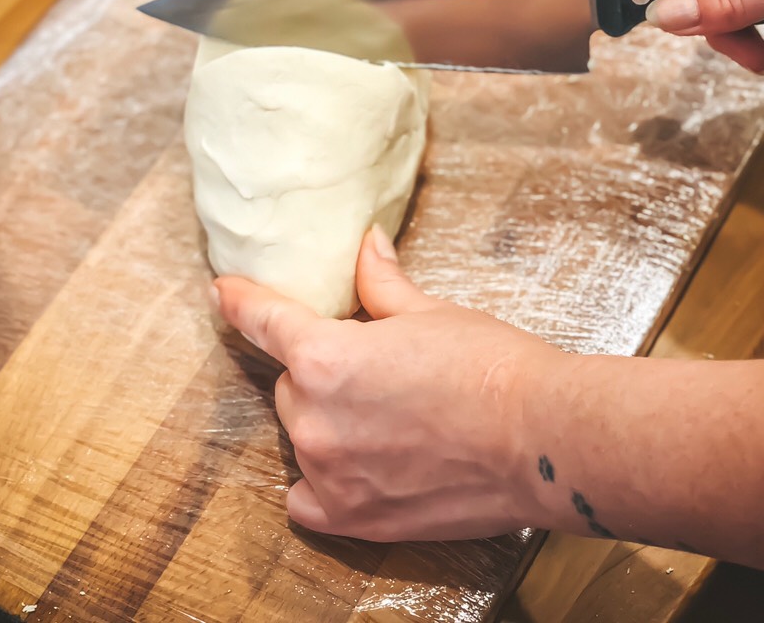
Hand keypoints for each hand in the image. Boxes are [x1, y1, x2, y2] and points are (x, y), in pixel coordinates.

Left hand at [212, 226, 559, 540]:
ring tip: (388, 417)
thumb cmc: (490, 367)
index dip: (239, 301)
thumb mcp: (429, 312)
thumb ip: (381, 283)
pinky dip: (321, 485)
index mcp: (325, 357)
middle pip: (291, 385)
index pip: (263, 320)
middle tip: (373, 369)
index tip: (223, 292)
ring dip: (328, 422)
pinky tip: (353, 469)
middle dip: (319, 372)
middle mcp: (314, 418)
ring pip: (303, 436)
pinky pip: (306, 501)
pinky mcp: (354, 519)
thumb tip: (366, 245)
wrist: (541, 435)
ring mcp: (329, 474)